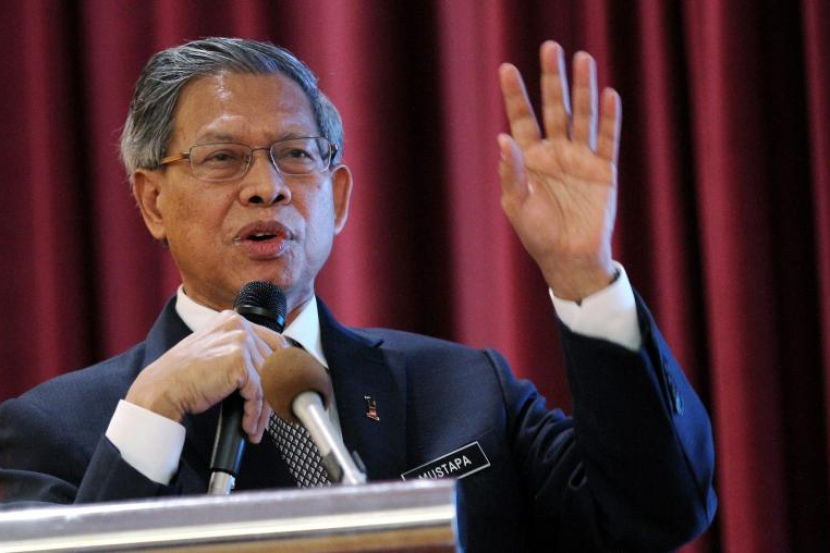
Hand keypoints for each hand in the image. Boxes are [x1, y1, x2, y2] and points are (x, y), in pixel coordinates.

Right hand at [125, 311, 288, 443]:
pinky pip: (257, 392)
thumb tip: (269, 369)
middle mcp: (238, 325)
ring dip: (262, 410)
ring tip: (254, 426)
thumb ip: (239, 352)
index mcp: (233, 320)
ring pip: (267, 380)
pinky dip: (254, 413)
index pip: (274, 342)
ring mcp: (239, 340)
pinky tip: (247, 425)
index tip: (281, 388)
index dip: (281, 369)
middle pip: (273, 363)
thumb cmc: (183, 376)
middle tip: (266, 416)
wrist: (161, 389)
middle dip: (271, 394)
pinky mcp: (238, 360)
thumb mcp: (215, 353)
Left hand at [498, 41, 621, 299]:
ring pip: (582, 117)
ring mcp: (580, 159)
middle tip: (550, 47)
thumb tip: (502, 138)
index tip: (506, 68)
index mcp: (530, 158)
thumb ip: (512, 173)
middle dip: (551, 79)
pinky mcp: (603, 171)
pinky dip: (609, 120)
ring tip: (583, 58)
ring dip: (583, 89)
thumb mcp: (518, 205)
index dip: (514, 95)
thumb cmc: (538, 235)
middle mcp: (555, 152)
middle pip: (553, 108)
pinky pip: (608, 140)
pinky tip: (609, 96)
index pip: (521, 119)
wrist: (569, 260)